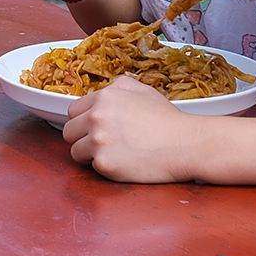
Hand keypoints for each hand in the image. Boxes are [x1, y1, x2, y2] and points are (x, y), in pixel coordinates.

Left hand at [61, 76, 197, 182]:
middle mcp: (96, 117)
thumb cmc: (168, 119)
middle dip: (83, 138)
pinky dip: (105, 168)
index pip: (73, 111)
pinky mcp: (104, 163)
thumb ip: (118, 87)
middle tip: (104, 143)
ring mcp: (98, 140)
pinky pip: (92, 167)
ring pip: (75, 151)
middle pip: (69, 131)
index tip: (95, 128)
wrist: (186, 144)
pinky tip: (124, 162)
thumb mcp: (143, 90)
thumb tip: (104, 91)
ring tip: (115, 154)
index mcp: (103, 97)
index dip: (84, 121)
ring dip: (91, 155)